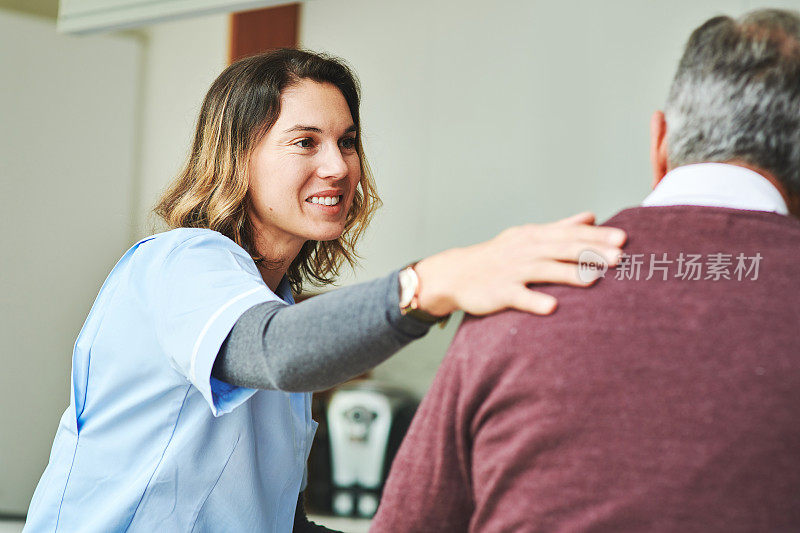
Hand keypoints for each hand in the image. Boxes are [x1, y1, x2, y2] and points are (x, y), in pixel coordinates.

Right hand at [413, 212, 625, 315]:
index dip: (596, 237)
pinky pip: (518, 296)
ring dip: (569, 274)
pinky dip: (534, 300)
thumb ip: (560, 228)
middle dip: (590, 253)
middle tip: (619, 258)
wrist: (457, 274)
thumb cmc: (499, 256)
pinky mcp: (499, 291)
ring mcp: (511, 270)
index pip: (570, 233)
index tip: (623, 239)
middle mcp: (525, 250)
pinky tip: (553, 306)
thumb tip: (591, 217)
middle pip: (561, 249)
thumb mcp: (527, 237)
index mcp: (534, 236)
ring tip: (594, 279)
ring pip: (544, 270)